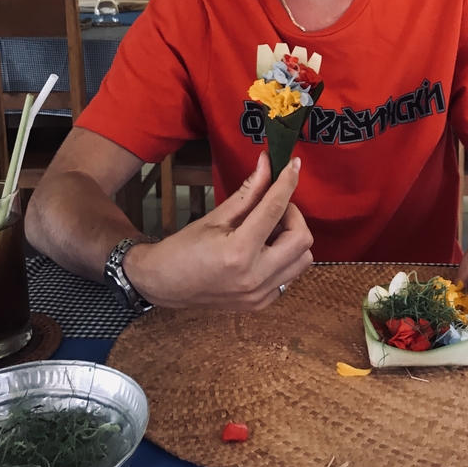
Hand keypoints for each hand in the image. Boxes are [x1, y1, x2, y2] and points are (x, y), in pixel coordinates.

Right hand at [125, 151, 312, 310]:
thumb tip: (268, 164)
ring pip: (303, 259)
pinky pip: (289, 275)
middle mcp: (255, 277)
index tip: (293, 165)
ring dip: (293, 237)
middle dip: (293, 214)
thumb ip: (248, 191)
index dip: (287, 183)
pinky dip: (285, 256)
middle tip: (274, 205)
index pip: (275, 209)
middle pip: (302, 238)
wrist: (164, 284)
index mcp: (239, 252)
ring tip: (270, 228)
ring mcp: (260, 295)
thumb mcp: (216, 216)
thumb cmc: (184, 247)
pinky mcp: (262, 303)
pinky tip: (265, 248)